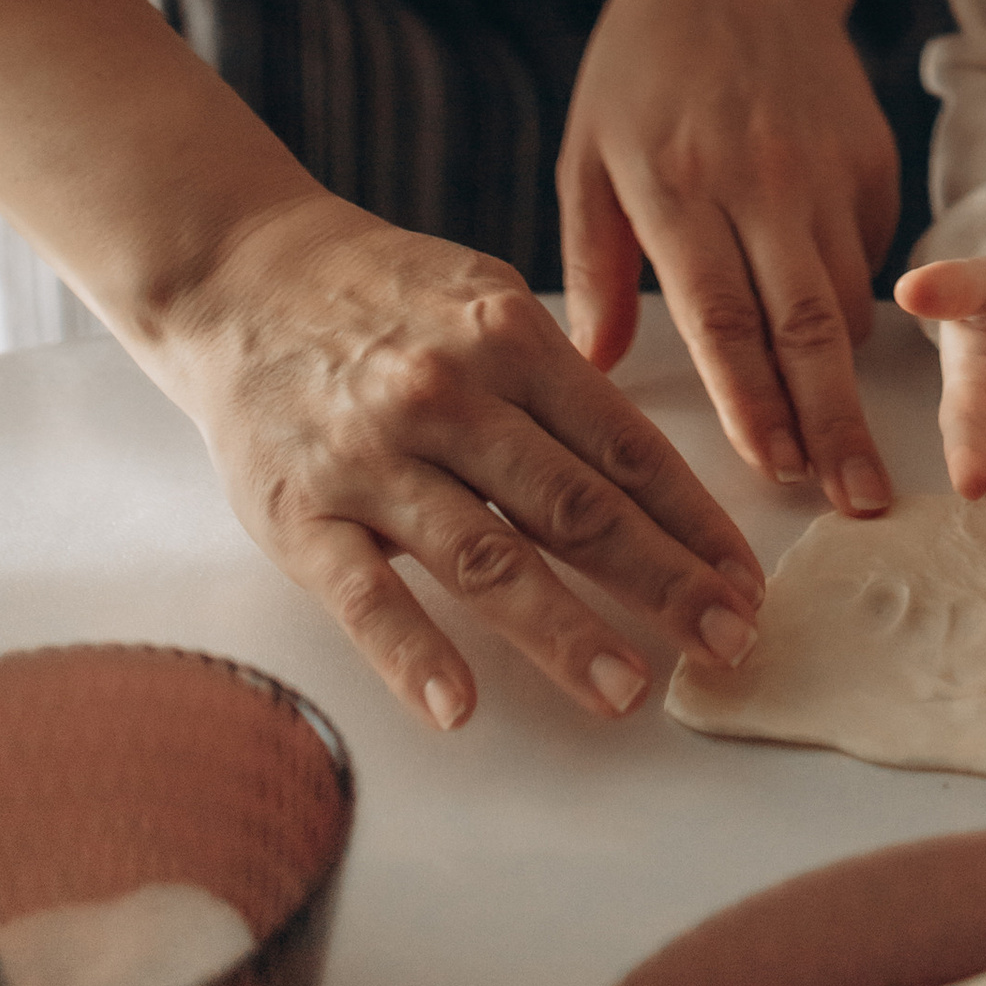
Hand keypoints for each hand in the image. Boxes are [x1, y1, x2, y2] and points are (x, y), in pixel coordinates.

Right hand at [145, 188, 766, 733]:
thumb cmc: (383, 299)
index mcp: (510, 338)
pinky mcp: (301, 515)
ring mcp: (374, 459)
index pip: (624, 445)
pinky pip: (365, 594)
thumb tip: (645, 466)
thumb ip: (559, 379)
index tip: (743, 579)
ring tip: (628, 691)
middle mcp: (451, 395)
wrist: (242, 278)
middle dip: (662, 580)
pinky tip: (458, 706)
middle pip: (575, 505)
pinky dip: (413, 652)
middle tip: (725, 643)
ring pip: (485, 556)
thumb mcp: (485, 300)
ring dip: (563, 632)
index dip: (692, 518)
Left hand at [558, 0, 900, 514]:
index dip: (753, 400)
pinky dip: (853, 305)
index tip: (775, 474)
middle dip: (833, 423)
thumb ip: (593, 262)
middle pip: (805, 321)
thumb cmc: (643, 66)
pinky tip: (830, 337)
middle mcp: (759, 176)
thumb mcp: (588, 154)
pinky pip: (867, 253)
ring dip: (845, 382)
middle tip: (857, 500)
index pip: (722, 312)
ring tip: (849, 459)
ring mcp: (822, 164)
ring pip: (846, 296)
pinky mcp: (869, 154)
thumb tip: (592, 364)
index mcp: (676, 181)